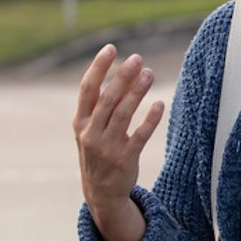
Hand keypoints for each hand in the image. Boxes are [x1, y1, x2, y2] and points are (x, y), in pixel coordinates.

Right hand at [72, 44, 163, 240]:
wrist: (100, 192)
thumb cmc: (98, 150)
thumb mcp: (91, 128)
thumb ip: (103, 103)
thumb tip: (123, 71)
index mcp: (80, 122)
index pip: (87, 89)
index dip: (98, 67)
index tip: (111, 48)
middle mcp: (91, 133)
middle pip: (107, 99)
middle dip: (121, 76)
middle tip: (137, 58)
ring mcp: (107, 147)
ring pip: (123, 114)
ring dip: (136, 92)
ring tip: (149, 73)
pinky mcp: (124, 159)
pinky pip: (139, 136)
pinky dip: (150, 120)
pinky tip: (160, 104)